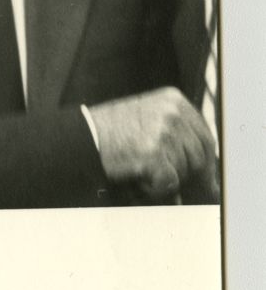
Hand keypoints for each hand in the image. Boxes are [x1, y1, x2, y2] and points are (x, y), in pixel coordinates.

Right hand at [89, 88, 217, 199]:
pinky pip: (169, 183)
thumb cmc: (111, 132)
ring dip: (167, 180)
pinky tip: (139, 180)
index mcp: (173, 100)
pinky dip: (155, 189)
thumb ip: (176, 132)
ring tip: (142, 172)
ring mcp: (163, 131)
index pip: (205, 136)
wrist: (82, 137)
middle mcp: (172, 112)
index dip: (206, 161)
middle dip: (189, 174)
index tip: (207, 179)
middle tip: (174, 184)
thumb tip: (204, 163)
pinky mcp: (153, 153)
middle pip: (200, 155)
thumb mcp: (148, 117)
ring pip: (185, 170)